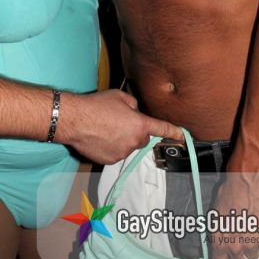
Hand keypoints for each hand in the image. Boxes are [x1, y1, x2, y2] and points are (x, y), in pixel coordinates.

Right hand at [59, 88, 182, 164]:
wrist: (75, 120)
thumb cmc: (96, 105)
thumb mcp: (119, 97)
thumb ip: (133, 105)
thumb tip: (135, 112)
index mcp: (140, 124)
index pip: (162, 129)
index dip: (174, 132)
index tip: (183, 136)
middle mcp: (134, 141)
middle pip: (141, 138)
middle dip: (134, 131)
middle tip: (119, 121)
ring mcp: (122, 153)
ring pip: (127, 146)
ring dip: (121, 139)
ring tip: (104, 127)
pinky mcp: (110, 161)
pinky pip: (116, 153)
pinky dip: (111, 147)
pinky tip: (99, 136)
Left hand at [211, 173, 258, 258]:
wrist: (246, 183)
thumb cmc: (229, 192)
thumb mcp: (216, 211)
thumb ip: (219, 228)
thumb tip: (221, 236)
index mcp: (219, 239)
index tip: (227, 257)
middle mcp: (234, 246)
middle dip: (239, 254)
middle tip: (241, 242)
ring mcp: (251, 244)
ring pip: (253, 257)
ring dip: (253, 248)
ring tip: (252, 234)